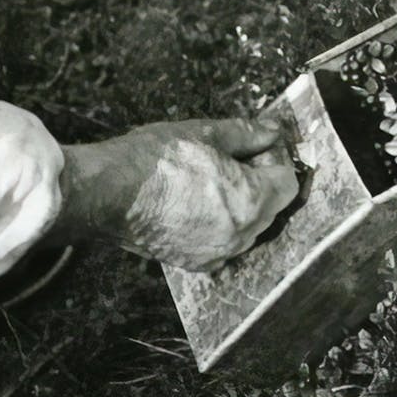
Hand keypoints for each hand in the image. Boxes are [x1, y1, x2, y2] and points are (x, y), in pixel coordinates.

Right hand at [56, 118, 297, 270]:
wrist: (108, 192)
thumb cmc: (155, 160)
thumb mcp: (207, 132)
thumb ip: (249, 134)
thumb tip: (271, 133)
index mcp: (251, 202)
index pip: (288, 182)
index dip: (276, 159)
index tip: (257, 146)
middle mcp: (241, 236)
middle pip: (272, 207)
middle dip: (261, 181)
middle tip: (233, 158)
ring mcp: (218, 254)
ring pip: (249, 227)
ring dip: (242, 203)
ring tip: (212, 179)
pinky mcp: (196, 263)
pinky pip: (225, 242)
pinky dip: (221, 224)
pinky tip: (198, 202)